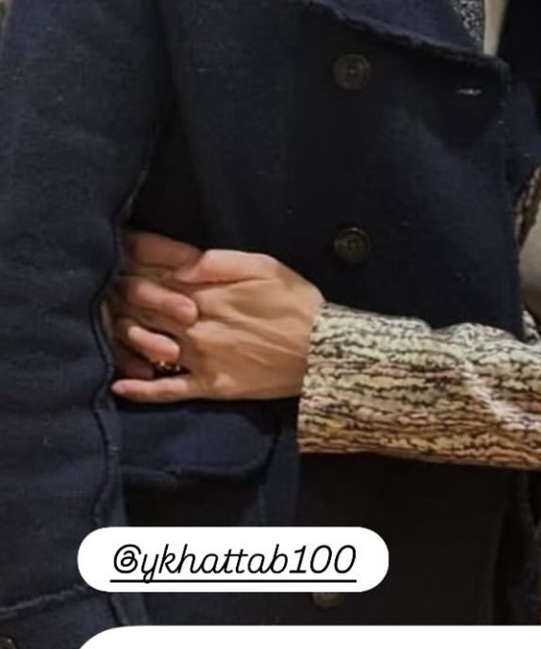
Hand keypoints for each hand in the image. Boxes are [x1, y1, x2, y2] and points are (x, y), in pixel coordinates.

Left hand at [110, 230, 323, 402]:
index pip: (155, 275)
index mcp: (207, 291)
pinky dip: (140, 390)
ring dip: (124, 336)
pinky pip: (167, 391)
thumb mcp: (264, 266)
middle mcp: (196, 325)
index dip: (131, 265)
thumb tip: (177, 265)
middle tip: (106, 290)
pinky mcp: (210, 386)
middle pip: (143, 308)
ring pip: (147, 346)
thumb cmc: (297, 302)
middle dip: (120, 297)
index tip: (117, 257)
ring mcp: (201, 358)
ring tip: (113, 327)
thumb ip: (217, 262)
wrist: (325, 352)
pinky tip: (119, 386)